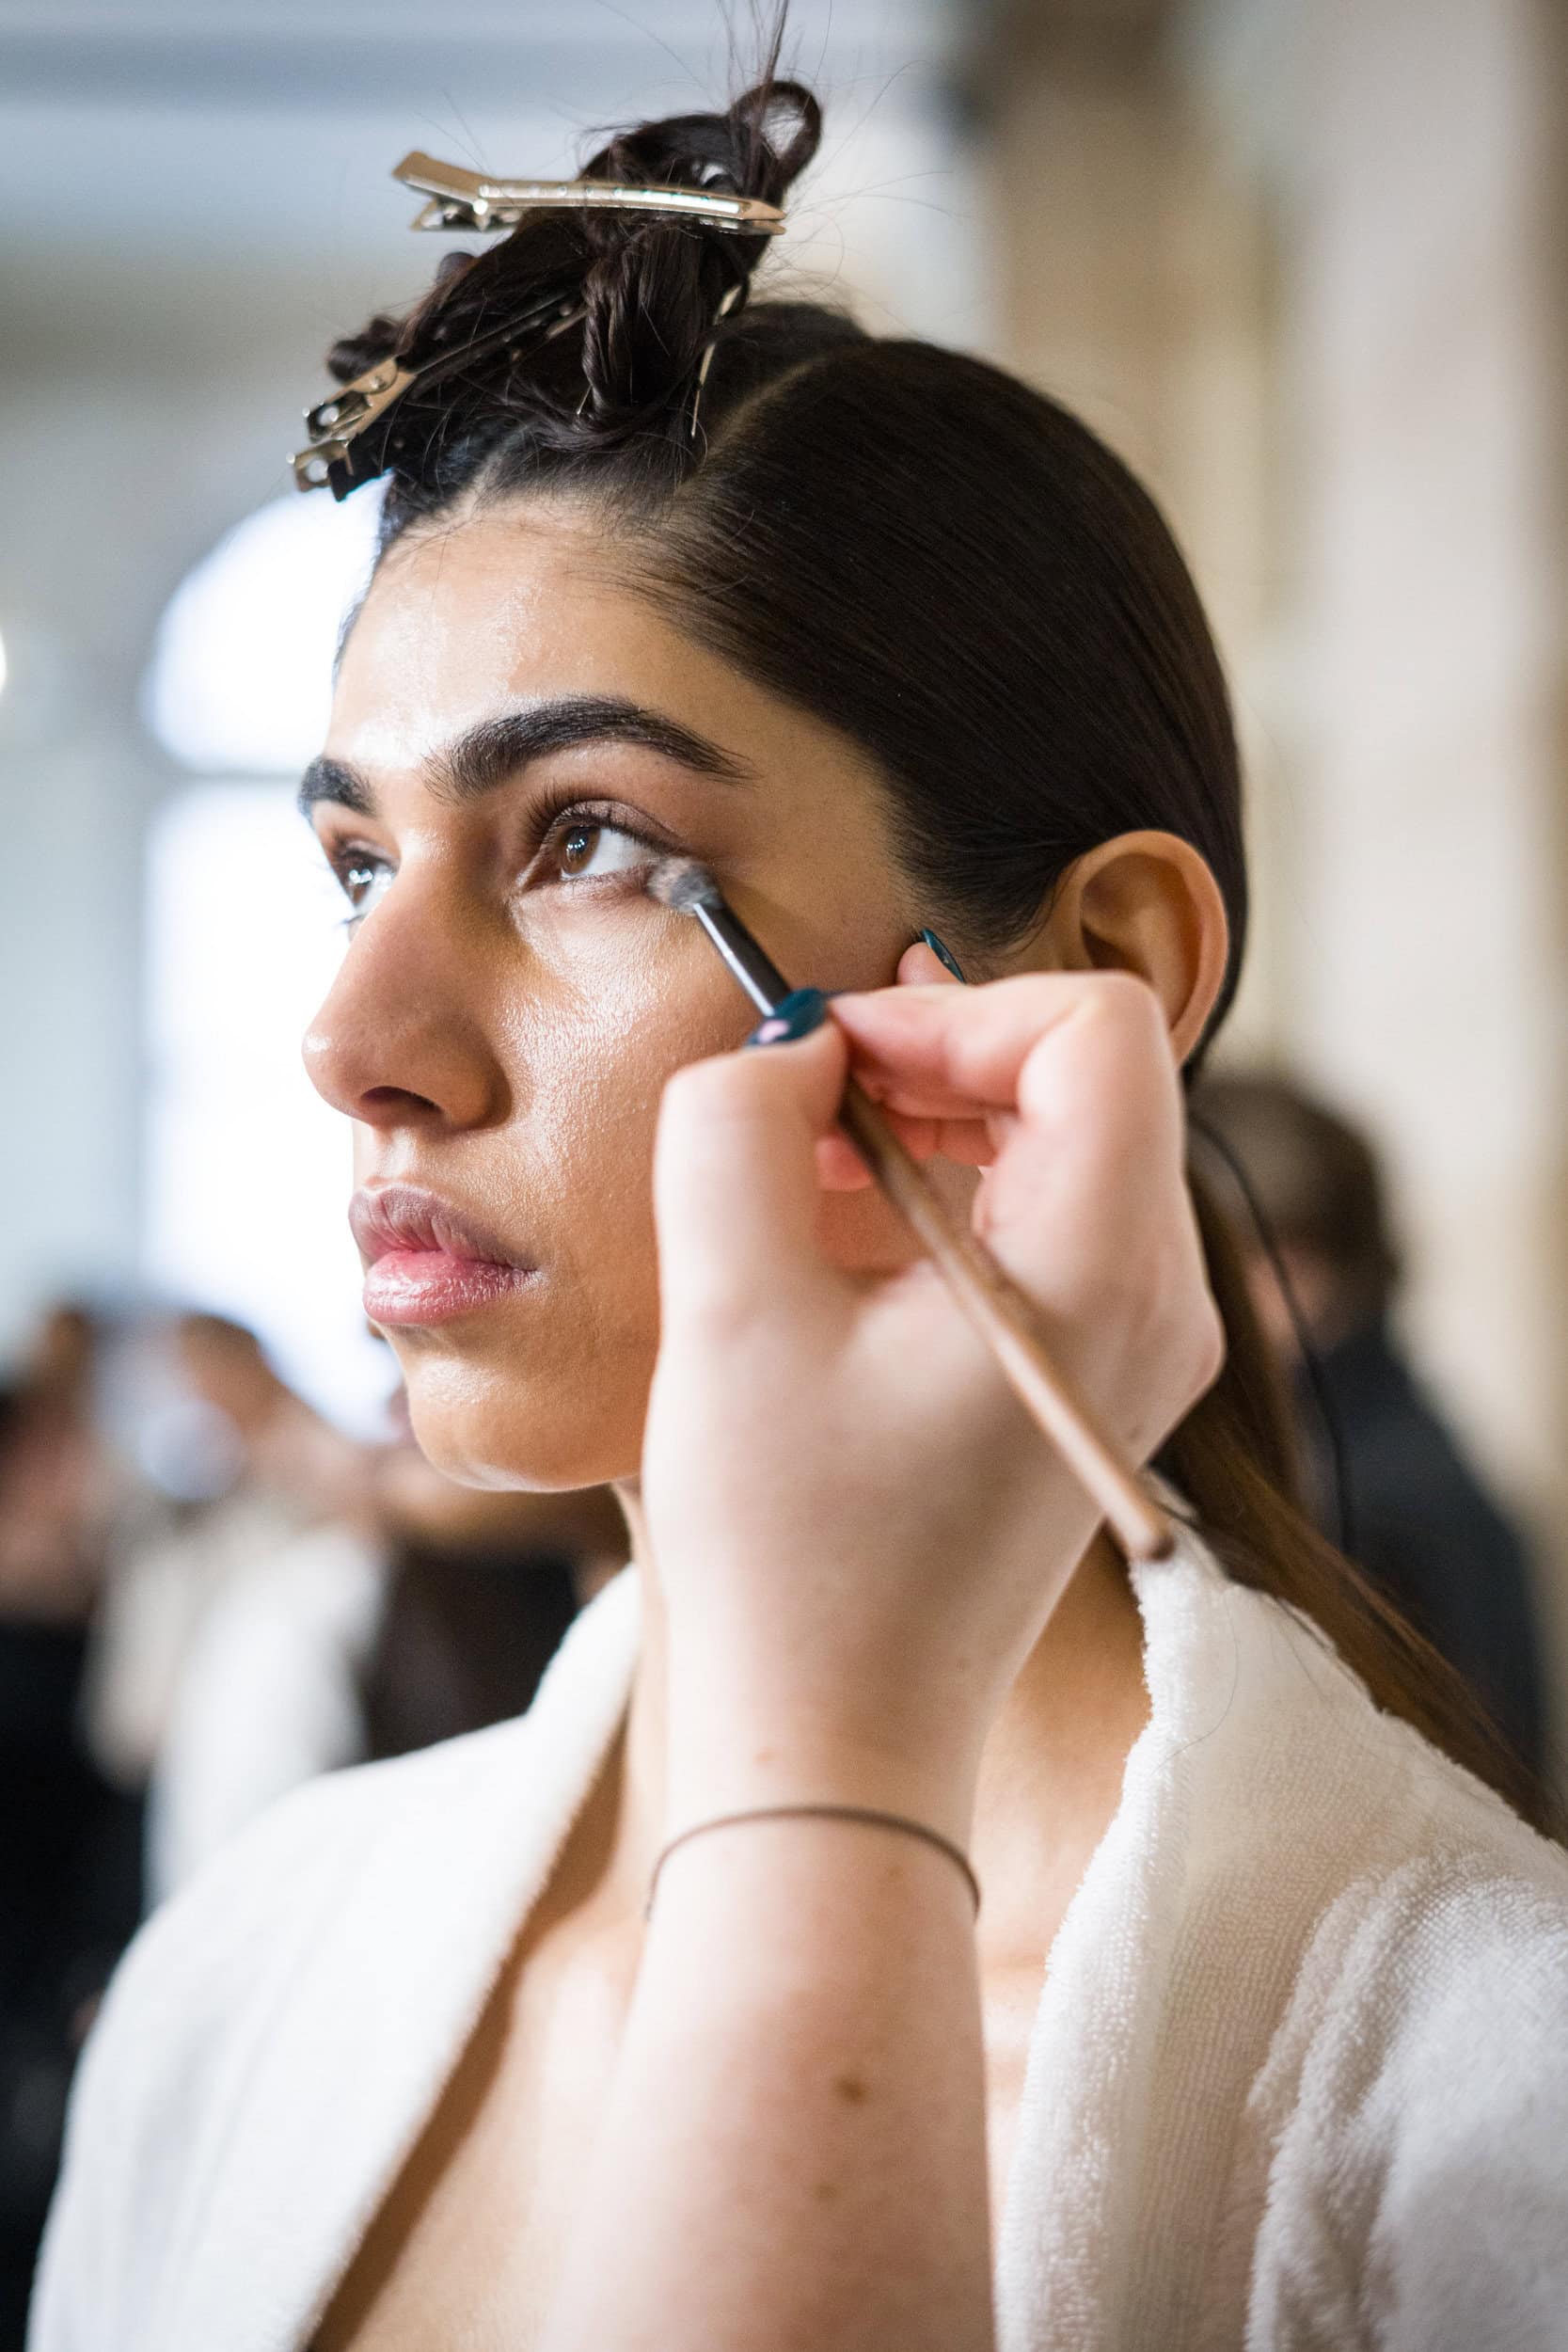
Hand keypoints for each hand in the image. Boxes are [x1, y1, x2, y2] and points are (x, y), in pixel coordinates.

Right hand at [642, 970, 1223, 1835]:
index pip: (1090, 1027)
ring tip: (807, 1162)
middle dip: (937, 1055)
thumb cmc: (786, 1548)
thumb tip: (792, 1043)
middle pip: (1085, 1074)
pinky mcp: (1095, 1381)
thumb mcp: (729, 1307)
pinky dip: (949, 1191)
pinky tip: (845, 1226)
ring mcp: (1144, 1347)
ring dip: (935, 1119)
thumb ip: (738, 1124)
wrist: (836, 1739)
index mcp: (1104, 1273)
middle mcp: (1163, 1302)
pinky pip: (1049, 1221)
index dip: (952, 1005)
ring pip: (1067, 1139)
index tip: (830, 1056)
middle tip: (803, 1097)